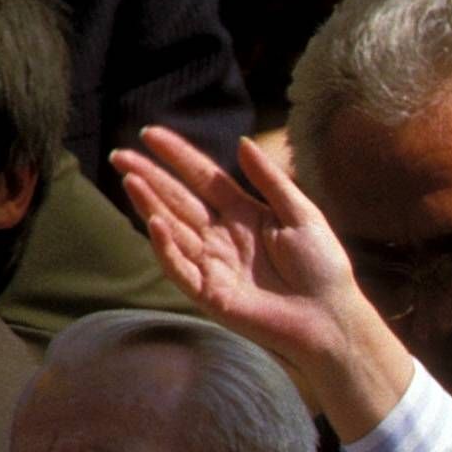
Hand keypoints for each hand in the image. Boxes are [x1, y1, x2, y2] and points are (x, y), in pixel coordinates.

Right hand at [112, 126, 413, 439]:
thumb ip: (271, 180)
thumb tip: (242, 141)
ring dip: (150, 205)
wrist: (332, 317)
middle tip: (119, 155)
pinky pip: (181, 268)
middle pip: (179, 199)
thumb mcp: (302, 215)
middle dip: (149, 177)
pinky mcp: (210, 293)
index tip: (149, 133)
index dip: (178, 156)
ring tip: (130, 180)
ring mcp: (213, 264)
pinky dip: (167, 247)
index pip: (203, 177)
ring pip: (173, 229)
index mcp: (244, 214)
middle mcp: (222, 235)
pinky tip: (156, 223)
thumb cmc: (323, 268)